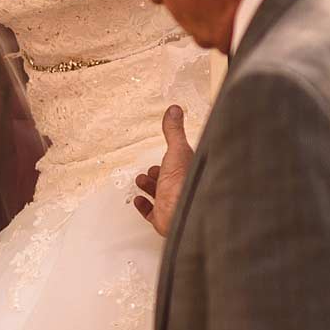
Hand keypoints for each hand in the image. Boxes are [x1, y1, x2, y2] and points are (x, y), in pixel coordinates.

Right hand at [135, 104, 193, 237]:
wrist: (182, 215)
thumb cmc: (183, 186)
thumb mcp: (178, 151)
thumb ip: (174, 132)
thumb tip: (175, 110)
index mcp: (189, 172)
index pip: (182, 163)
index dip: (173, 157)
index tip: (167, 152)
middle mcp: (182, 189)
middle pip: (171, 179)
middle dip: (159, 172)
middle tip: (153, 169)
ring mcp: (173, 205)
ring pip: (161, 195)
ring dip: (149, 187)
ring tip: (143, 180)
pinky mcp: (163, 218)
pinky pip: (152, 213)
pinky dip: (144, 206)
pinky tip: (140, 200)